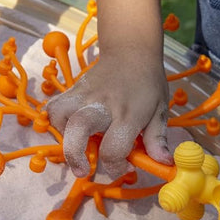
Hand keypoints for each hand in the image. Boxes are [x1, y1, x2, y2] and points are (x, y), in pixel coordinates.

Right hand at [46, 49, 171, 177]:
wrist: (130, 49)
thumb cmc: (148, 82)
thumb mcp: (160, 109)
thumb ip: (157, 139)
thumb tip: (164, 164)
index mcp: (128, 113)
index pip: (114, 148)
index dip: (116, 167)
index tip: (125, 167)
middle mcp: (102, 105)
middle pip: (79, 129)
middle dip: (75, 155)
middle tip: (83, 170)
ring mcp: (84, 95)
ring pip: (60, 115)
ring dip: (64, 135)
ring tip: (77, 142)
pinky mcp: (73, 89)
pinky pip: (55, 106)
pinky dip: (57, 121)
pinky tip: (69, 127)